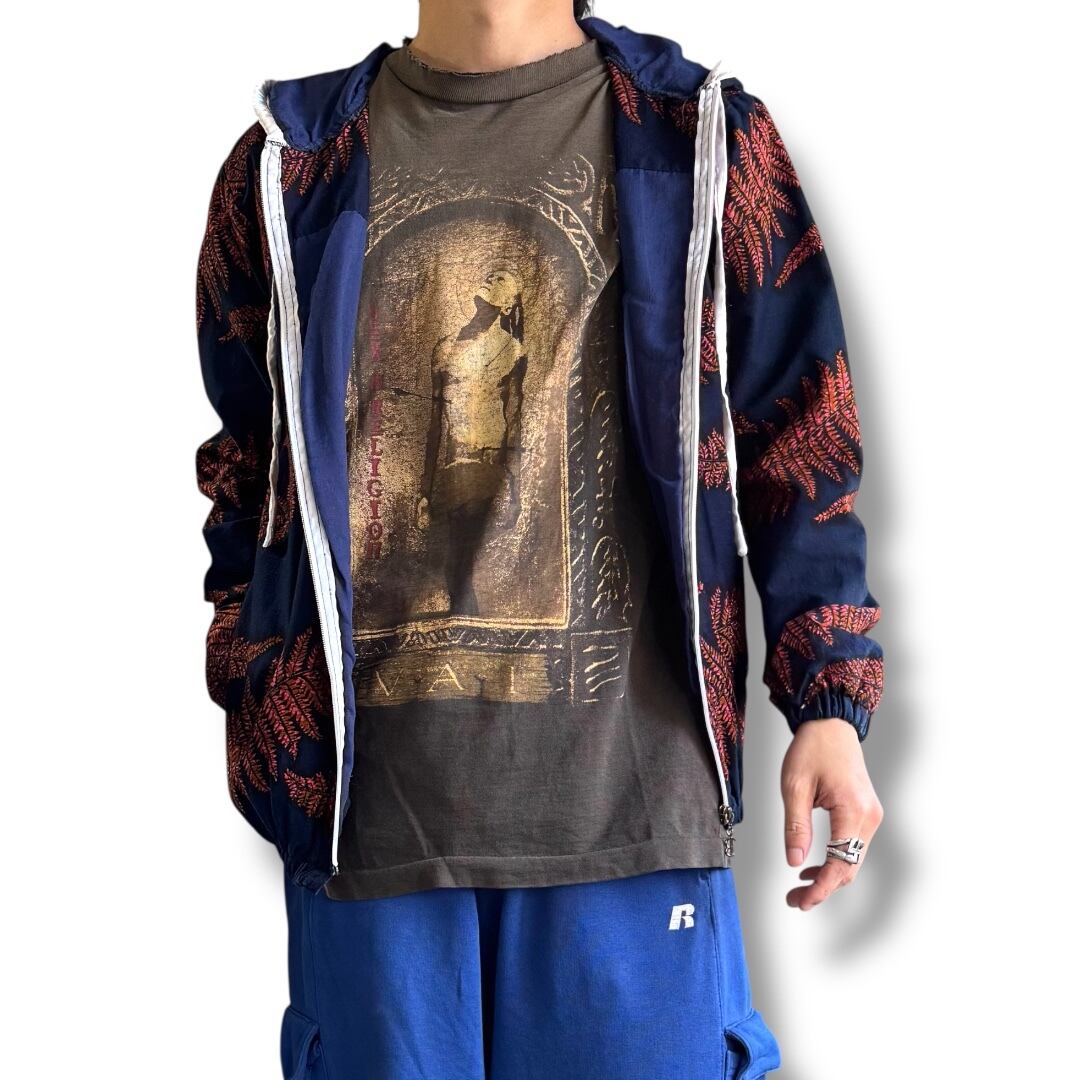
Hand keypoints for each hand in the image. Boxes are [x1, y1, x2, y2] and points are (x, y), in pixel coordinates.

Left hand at [780, 717, 883, 910]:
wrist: (831, 724)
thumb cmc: (812, 748)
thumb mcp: (794, 786)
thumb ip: (795, 826)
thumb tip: (794, 861)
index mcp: (853, 810)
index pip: (840, 864)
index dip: (820, 888)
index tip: (800, 901)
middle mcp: (869, 817)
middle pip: (849, 868)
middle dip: (823, 888)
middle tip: (794, 899)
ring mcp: (871, 815)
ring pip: (852, 860)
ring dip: (828, 876)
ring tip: (799, 887)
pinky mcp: (866, 812)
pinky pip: (853, 846)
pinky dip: (835, 860)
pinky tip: (812, 866)